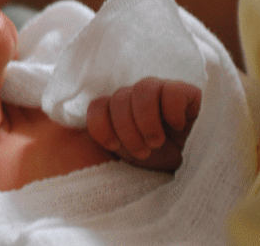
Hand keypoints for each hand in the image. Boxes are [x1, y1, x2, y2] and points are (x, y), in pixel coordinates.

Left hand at [86, 78, 200, 171]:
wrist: (194, 170)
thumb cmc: (157, 161)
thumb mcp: (126, 154)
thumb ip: (105, 136)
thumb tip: (65, 134)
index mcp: (118, 109)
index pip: (97, 105)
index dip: (100, 125)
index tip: (113, 146)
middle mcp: (136, 97)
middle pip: (119, 98)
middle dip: (127, 129)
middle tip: (143, 151)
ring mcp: (161, 91)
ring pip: (142, 89)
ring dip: (146, 120)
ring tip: (156, 142)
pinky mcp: (186, 93)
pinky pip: (172, 91)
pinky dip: (172, 111)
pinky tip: (179, 127)